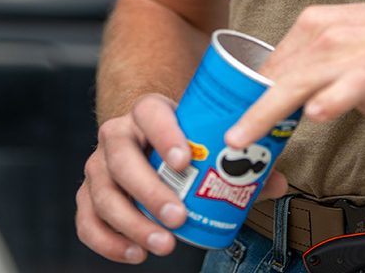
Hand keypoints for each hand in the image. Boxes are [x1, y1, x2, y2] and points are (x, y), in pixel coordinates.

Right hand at [75, 93, 289, 261]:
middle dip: (149, 190)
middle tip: (178, 216)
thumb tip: (277, 183)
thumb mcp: (205, 137)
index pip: (150, 113)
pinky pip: (88, 220)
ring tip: (164, 243)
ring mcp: (98, 164)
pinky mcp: (88, 194)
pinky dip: (108, 242)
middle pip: (122, 158)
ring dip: (132, 223)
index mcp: (148, 111)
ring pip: (103, 193)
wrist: (148, 137)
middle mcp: (117, 134)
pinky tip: (136, 253)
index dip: (165, 135)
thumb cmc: (182, 138)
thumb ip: (239, 159)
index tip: (185, 161)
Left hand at [226, 0, 364, 148]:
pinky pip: (346, 87)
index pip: (268, 63)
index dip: (245, 96)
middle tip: (223, 143)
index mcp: (316, 24)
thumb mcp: (351, 40)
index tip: (229, 122)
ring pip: (296, 82)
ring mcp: (351, 52)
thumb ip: (316, 62)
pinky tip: (315, 115)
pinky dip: (329, 101)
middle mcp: (327, 33)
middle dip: (245, 111)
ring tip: (243, 137)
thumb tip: (285, 92)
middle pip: (273, 75)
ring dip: (266, 112)